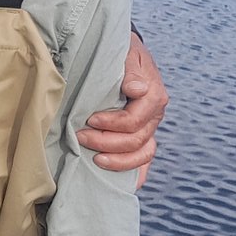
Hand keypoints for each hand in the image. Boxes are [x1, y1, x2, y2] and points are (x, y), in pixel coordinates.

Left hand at [77, 29, 167, 189]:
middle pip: (136, 140)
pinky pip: (143, 160)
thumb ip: (130, 71)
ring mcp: (150, 128)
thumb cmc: (121, 52)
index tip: (89, 120)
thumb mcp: (126, 53)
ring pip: (142, 154)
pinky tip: (122, 183)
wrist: (123, 53)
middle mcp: (155, 115)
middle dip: (107, 142)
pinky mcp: (142, 136)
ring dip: (118, 160)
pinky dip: (136, 173)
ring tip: (94, 159)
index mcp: (153, 95)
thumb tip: (137, 89)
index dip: (111, 124)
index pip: (134, 120)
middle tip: (80, 137)